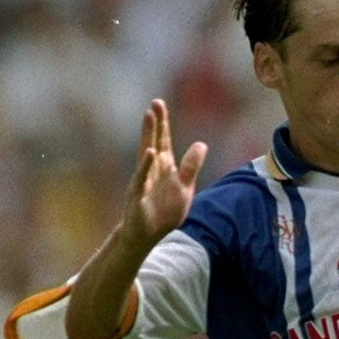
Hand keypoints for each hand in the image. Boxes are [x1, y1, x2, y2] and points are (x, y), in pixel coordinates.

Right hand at [119, 99, 205, 249]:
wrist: (146, 234)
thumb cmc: (164, 211)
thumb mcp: (184, 188)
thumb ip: (191, 167)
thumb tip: (201, 144)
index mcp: (164, 167)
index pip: (163, 141)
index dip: (162, 124)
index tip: (159, 104)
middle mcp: (151, 170)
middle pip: (154, 142)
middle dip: (155, 123)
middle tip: (155, 103)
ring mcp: (143, 180)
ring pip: (146, 154)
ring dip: (148, 135)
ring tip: (149, 116)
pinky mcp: (137, 195)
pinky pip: (141, 177)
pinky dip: (145, 165)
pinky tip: (149, 152)